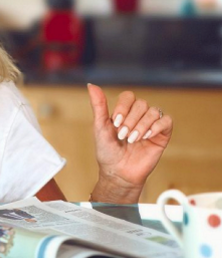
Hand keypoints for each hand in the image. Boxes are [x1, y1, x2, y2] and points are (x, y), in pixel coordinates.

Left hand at [87, 84, 172, 202]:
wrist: (118, 172)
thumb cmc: (107, 151)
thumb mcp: (100, 127)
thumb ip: (98, 106)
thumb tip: (91, 85)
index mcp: (124, 112)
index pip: (128, 97)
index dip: (123, 107)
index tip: (115, 123)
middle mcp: (138, 116)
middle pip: (141, 104)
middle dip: (131, 120)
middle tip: (123, 135)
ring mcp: (151, 125)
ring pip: (153, 111)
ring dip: (141, 125)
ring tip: (132, 140)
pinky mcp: (162, 135)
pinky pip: (166, 121)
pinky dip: (156, 127)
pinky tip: (146, 137)